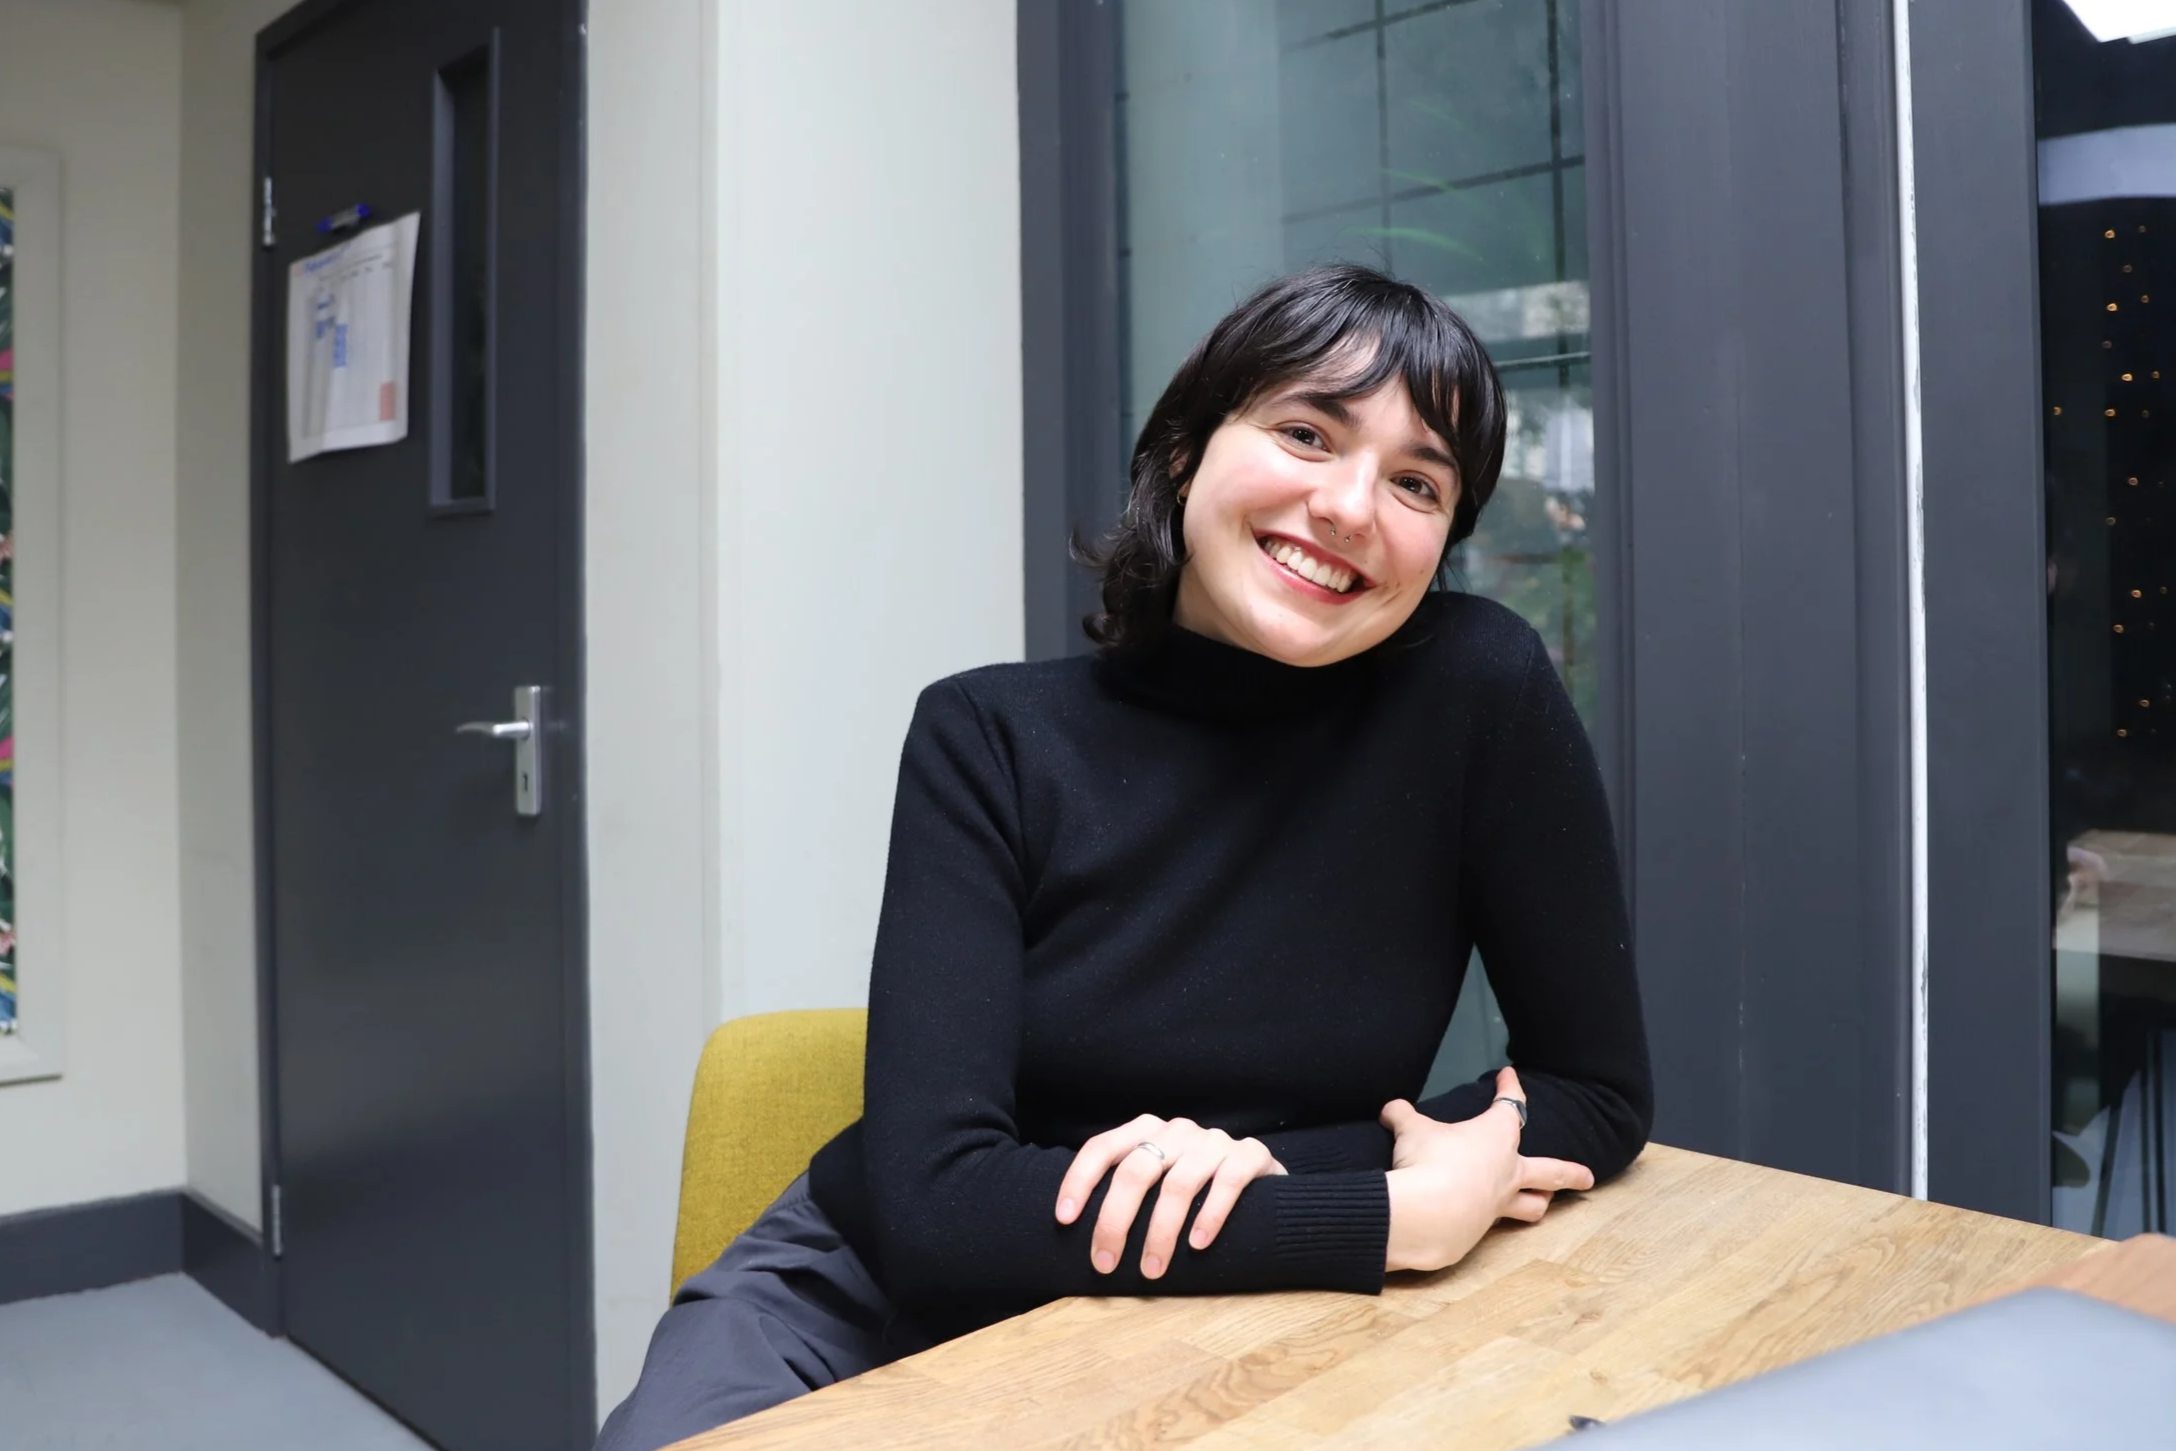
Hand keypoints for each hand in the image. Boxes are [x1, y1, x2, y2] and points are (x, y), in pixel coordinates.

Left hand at [1054, 1114, 1287, 1278]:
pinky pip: (1228, 1182)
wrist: (1263, 1181)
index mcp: (1147, 1131)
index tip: (1064, 1219)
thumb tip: (1077, 1235)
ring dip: (1160, 1232)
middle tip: (1105, 1264)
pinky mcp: (1251, 1154)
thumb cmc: (1198, 1188)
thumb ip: (1126, 1191)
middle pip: (1136, 1170)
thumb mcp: (1157, 1180)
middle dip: (1115, 1221)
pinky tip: (1197, 1245)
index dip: (1079, 1181)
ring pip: (1179, 1184)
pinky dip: (1210, 1215)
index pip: (1102, 1147)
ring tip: (1151, 1271)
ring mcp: (1215, 1140)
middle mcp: (1178, 1130)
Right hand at [1379, 1066, 1594, 1272]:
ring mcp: (1498, 1204)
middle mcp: (1507, 1170)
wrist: (1427, 1213)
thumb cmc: (1429, 1161)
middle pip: (1551, 1170)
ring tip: (1546, 1201)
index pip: (1510, 1105)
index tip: (1509, 1074)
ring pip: (1533, 1205)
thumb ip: (1402, 1117)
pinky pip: (1496, 1224)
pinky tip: (1479, 1219)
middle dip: (1571, 1172)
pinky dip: (1491, 1218)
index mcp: (1496, 1136)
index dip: (1510, 1087)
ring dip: (1542, 1201)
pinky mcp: (1481, 1231)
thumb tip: (1391, 1110)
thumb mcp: (1410, 1130)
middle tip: (1588, 1177)